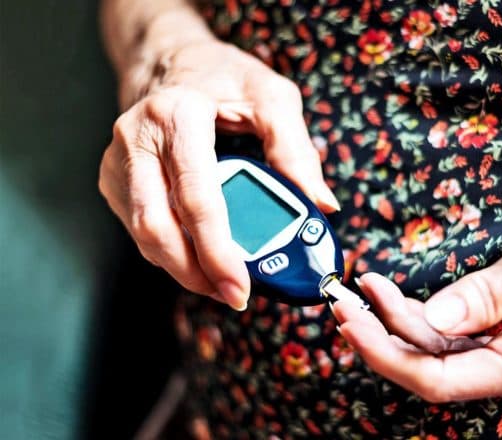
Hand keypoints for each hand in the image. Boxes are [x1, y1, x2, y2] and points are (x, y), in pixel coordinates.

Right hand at [99, 39, 338, 309]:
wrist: (172, 62)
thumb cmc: (225, 78)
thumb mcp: (272, 98)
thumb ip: (296, 149)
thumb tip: (320, 205)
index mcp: (176, 115)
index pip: (196, 196)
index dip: (217, 249)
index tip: (242, 285)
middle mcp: (135, 138)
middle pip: (158, 226)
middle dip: (197, 272)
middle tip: (235, 296)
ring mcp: (117, 161)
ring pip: (145, 236)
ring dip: (184, 269)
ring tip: (224, 284)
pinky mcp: (114, 179)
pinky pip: (142, 229)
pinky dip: (172, 254)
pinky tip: (202, 262)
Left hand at [333, 183, 501, 402]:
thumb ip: (486, 294)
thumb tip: (431, 318)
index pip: (439, 378)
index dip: (386, 353)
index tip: (349, 319)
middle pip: (436, 371)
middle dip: (384, 337)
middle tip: (343, 300)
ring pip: (446, 356)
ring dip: (402, 326)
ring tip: (366, 290)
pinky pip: (463, 341)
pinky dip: (429, 320)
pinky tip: (402, 296)